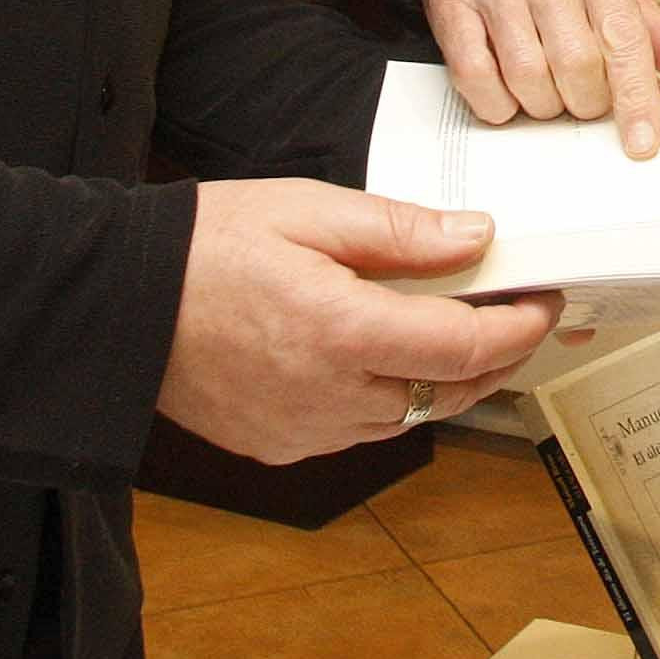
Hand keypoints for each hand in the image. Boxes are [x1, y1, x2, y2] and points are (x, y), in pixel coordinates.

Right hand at [156, 177, 563, 464]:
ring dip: (447, 381)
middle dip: (499, 355)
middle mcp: (332, 397)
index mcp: (343, 332)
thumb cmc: (206, 247)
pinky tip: (385, 361)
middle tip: (519, 315)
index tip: (542, 300)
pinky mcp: (283, 447)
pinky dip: (391, 400)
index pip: (467, 346)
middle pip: (453, 392)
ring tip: (458, 333)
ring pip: (414, 419)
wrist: (116, 304)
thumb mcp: (309, 211)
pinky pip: (363, 431)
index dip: (521, 326)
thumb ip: (400, 230)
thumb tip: (476, 237)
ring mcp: (306, 432)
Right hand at [422, 0, 659, 159]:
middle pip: (576, 64)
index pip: (624, 38)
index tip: (642, 142)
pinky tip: (509, 95)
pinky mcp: (451, 3)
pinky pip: (475, 76)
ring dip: (543, 104)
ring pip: (527, 75)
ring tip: (549, 92)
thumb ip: (657, 31)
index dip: (636, 98)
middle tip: (585, 98)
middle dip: (586, 101)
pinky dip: (497, 103)